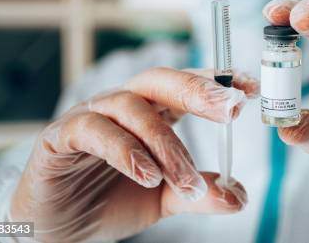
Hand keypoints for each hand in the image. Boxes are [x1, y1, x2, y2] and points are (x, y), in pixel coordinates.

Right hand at [10, 68, 258, 241]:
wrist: (59, 228)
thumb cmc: (110, 201)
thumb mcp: (163, 199)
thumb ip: (196, 193)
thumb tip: (238, 196)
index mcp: (149, 112)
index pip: (184, 85)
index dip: (215, 81)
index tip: (250, 88)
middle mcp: (121, 105)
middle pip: (159, 80)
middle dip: (197, 89)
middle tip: (229, 109)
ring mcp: (89, 116)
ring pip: (131, 108)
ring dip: (166, 144)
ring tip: (187, 181)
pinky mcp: (59, 137)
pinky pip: (93, 131)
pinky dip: (125, 151)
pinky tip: (147, 176)